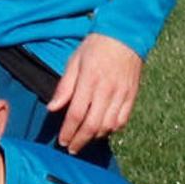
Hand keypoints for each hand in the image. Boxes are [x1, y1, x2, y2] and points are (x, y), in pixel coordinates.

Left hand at [47, 33, 142, 153]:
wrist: (126, 34)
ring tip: (85, 140)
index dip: (68, 131)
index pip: (76, 114)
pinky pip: (123, 119)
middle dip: (80, 141)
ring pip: (108, 125)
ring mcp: (122, 94)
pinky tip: (103, 131)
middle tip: (72, 149)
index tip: (62, 141)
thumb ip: (64, 87)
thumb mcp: (74, 61)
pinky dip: (112, 129)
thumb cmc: (95, 46)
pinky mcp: (132, 95)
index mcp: (89, 81)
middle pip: (92, 125)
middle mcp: (107, 90)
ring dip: (95, 137)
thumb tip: (52, 108)